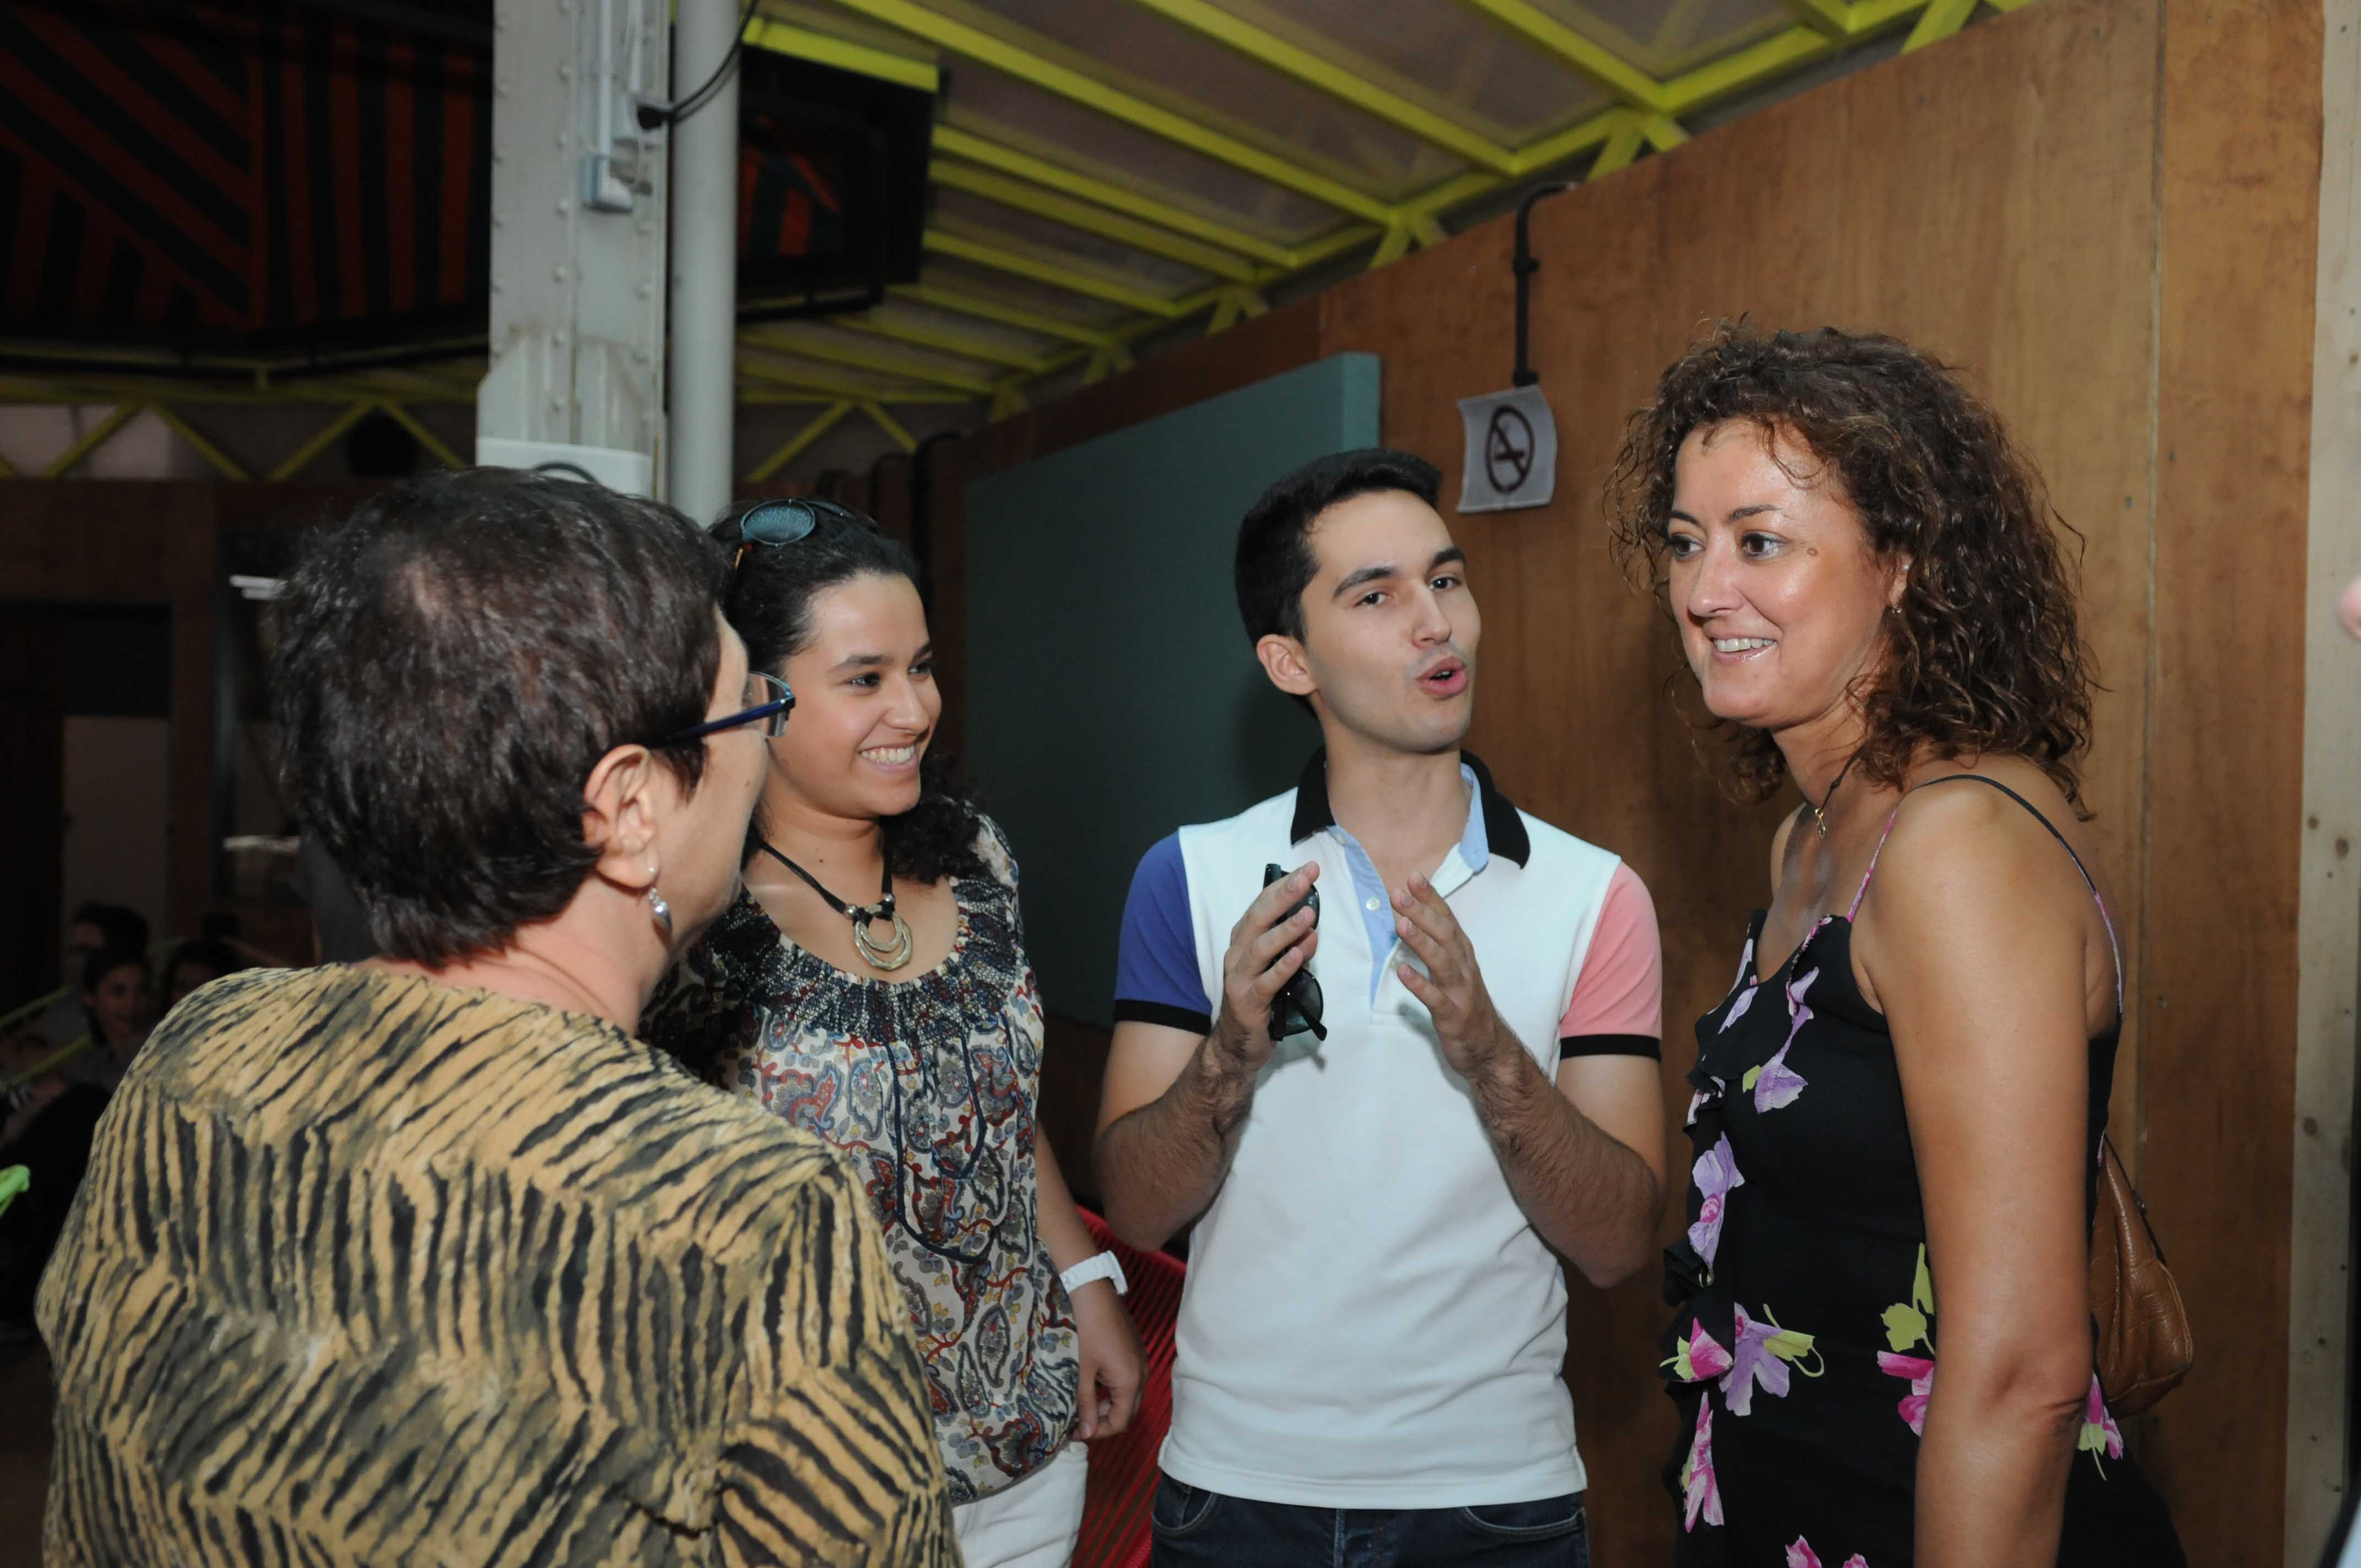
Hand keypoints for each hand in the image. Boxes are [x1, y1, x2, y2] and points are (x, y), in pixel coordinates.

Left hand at [1068, 1280, 1144, 1439]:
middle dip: (1103, 1420)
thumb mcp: (1083, 1371)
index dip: (1098, 1432)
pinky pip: (1129, 1380)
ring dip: (1108, 1404)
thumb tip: (1086, 1433)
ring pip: (1128, 1396)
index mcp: (1130, 1383)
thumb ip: (1086, 1404)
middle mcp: (1142, 1375)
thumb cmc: (1087, 1332)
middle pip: (1127, 1411)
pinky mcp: (1137, 1353)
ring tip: (1083, 1404)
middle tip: (1078, 1421)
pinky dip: (1113, 1389)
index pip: (1120, 1422)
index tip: (1077, 1432)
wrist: (1096, 1295)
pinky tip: (1095, 1383)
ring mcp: (1142, 1363)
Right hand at [1209, 864, 1319, 1073]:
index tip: (1306, 869)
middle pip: (1258, 920)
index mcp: (1242, 942)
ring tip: (1309, 915)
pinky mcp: (1248, 1003)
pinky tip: (1300, 954)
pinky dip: (1284, 967)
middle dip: (1283, 896)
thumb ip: (1289, 946)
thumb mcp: (1273, 967)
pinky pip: (1268, 982)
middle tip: (1306, 878)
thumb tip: (1312, 923)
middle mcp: (1236, 955)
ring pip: (1261, 948)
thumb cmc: (1259, 1000)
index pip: (1260, 906)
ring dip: (1286, 930)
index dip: (1282, 886)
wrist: (1237, 1044)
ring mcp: (1239, 979)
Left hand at [1392, 873, 1515, 1081]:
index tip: (1413, 877)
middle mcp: (1464, 968)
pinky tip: (1402, 972)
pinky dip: (1419, 985)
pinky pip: (1435, 999)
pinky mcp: (1453, 1017)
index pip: (1447, 920)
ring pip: (1442, 963)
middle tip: (1398, 894)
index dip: (1431, 898)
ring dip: (1421, 942)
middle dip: (1422, 912)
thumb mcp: (1454, 971)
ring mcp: (1461, 993)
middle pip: (1445, 935)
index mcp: (1463, 955)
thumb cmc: (1465, 1005)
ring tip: (1400, 924)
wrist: (1489, 1050)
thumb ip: (1437, 946)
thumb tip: (1410, 918)